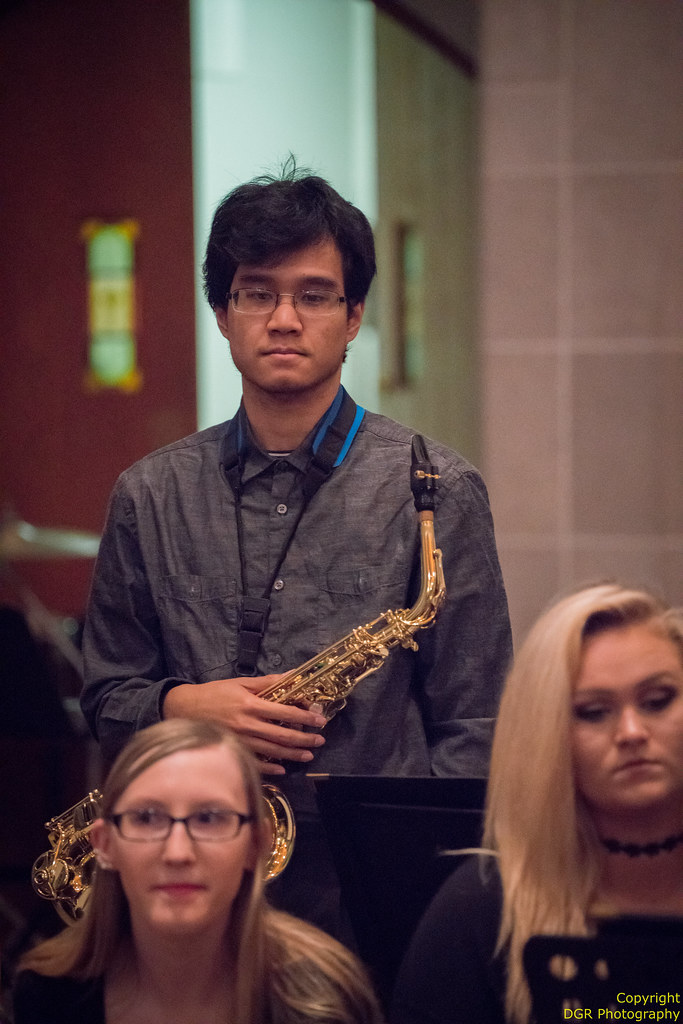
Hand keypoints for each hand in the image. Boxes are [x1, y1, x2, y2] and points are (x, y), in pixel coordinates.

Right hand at [162, 675, 325, 773]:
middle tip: (320, 740)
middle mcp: (247, 726)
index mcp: (250, 705)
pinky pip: (255, 764)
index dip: (305, 717)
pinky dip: (270, 768)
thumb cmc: (214, 693)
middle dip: (304, 739)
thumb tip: (293, 675)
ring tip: (308, 754)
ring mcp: (240, 741)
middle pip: (282, 735)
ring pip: (272, 752)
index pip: (285, 713)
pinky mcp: (232, 751)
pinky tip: (283, 768)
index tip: (319, 719)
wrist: (185, 708)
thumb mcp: (241, 683)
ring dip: (293, 754)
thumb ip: (268, 682)